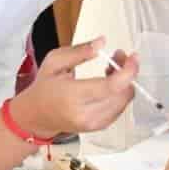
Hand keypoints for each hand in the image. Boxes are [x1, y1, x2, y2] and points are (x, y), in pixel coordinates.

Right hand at [8, 38, 136, 138]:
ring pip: (125, 100)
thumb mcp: (54, 61)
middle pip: (122, 92)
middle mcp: (85, 113)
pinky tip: (110, 83)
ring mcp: (94, 123)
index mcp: (72, 96)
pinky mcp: (100, 126)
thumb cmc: (44, 88)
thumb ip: (79, 51)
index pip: (111, 87)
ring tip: (112, 68)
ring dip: (125, 82)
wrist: (36, 116)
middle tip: (119, 56)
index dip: (128, 71)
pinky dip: (120, 93)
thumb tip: (101, 43)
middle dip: (127, 71)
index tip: (132, 57)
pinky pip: (120, 108)